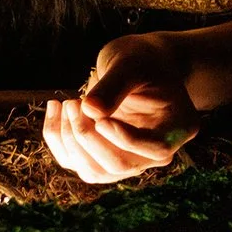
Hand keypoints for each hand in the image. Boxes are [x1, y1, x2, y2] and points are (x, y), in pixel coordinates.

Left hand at [43, 32, 200, 183]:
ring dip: (70, 141)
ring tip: (66, 103)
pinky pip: (76, 161)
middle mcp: (155, 152)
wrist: (139, 62)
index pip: (155, 150)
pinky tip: (55, 107)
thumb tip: (90, 110)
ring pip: (94, 171)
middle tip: (73, 103)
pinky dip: (58, 138)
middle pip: (120, 166)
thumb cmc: (141, 59)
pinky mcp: (103, 154)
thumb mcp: (130, 64)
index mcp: (177, 129)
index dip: (124, 139)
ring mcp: (129, 157)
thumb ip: (114, 86)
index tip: (99, 118)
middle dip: (88, 137)